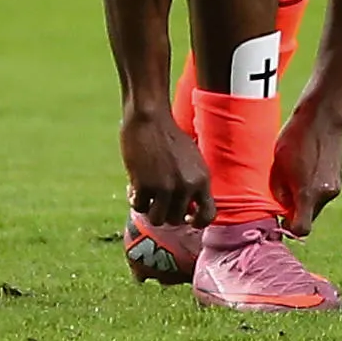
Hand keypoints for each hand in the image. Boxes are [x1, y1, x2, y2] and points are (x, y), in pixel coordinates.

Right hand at [120, 109, 214, 227]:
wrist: (150, 117)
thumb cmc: (168, 135)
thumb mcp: (192, 159)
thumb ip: (192, 182)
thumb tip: (188, 210)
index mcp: (202, 179)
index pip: (208, 216)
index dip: (196, 222)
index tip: (185, 217)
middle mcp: (186, 186)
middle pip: (176, 220)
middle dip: (165, 211)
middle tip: (156, 198)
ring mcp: (165, 187)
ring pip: (157, 219)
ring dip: (149, 209)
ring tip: (144, 194)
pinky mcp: (144, 185)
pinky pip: (139, 207)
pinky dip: (134, 199)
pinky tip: (133, 186)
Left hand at [271, 97, 341, 236]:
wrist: (321, 118)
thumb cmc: (294, 139)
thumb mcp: (277, 167)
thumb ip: (280, 194)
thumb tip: (283, 210)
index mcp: (307, 194)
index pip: (301, 229)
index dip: (289, 227)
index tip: (281, 216)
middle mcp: (325, 195)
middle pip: (309, 217)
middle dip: (296, 211)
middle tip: (286, 191)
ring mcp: (335, 187)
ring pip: (316, 205)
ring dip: (305, 199)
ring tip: (297, 174)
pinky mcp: (340, 179)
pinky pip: (323, 193)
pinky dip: (315, 189)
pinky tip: (308, 168)